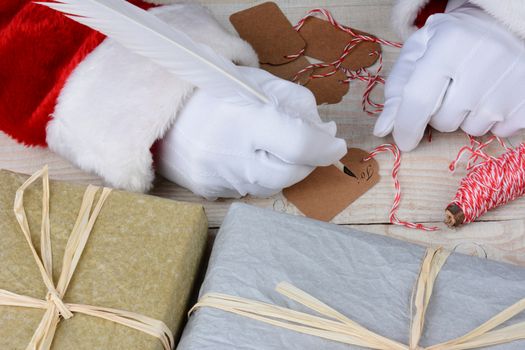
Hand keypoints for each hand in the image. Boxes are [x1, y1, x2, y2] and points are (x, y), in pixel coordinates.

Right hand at [157, 66, 346, 198]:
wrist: (164, 108)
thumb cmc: (216, 91)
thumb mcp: (261, 84)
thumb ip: (300, 107)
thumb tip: (326, 135)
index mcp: (244, 117)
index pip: (298, 144)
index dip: (324, 148)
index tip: (336, 144)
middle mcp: (228, 152)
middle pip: (288, 174)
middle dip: (306, 162)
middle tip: (306, 145)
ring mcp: (215, 175)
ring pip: (270, 186)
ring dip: (281, 169)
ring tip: (270, 146)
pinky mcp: (206, 189)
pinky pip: (247, 191)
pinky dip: (257, 176)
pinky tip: (246, 157)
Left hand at [374, 4, 524, 150]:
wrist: (501, 25)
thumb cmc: (452, 40)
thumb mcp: (418, 53)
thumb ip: (397, 90)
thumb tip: (383, 129)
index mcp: (449, 45)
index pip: (418, 100)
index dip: (406, 127)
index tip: (403, 140)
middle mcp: (483, 62)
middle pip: (444, 121)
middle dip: (439, 113)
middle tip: (450, 88)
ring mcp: (512, 82)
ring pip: (471, 129)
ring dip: (466, 117)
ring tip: (473, 88)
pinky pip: (499, 131)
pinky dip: (492, 120)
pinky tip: (493, 94)